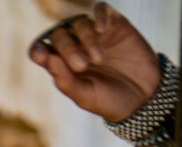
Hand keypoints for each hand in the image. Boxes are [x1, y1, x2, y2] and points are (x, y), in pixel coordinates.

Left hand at [28, 4, 161, 123]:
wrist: (143, 96)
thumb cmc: (110, 100)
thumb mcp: (86, 97)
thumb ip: (66, 80)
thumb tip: (49, 57)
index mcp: (62, 66)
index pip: (41, 50)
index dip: (38, 50)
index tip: (43, 55)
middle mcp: (75, 47)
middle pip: (59, 34)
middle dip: (67, 48)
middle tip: (82, 65)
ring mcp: (94, 34)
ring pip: (79, 22)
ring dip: (85, 38)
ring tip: (98, 59)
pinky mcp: (113, 24)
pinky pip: (101, 10)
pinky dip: (99, 16)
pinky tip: (102, 30)